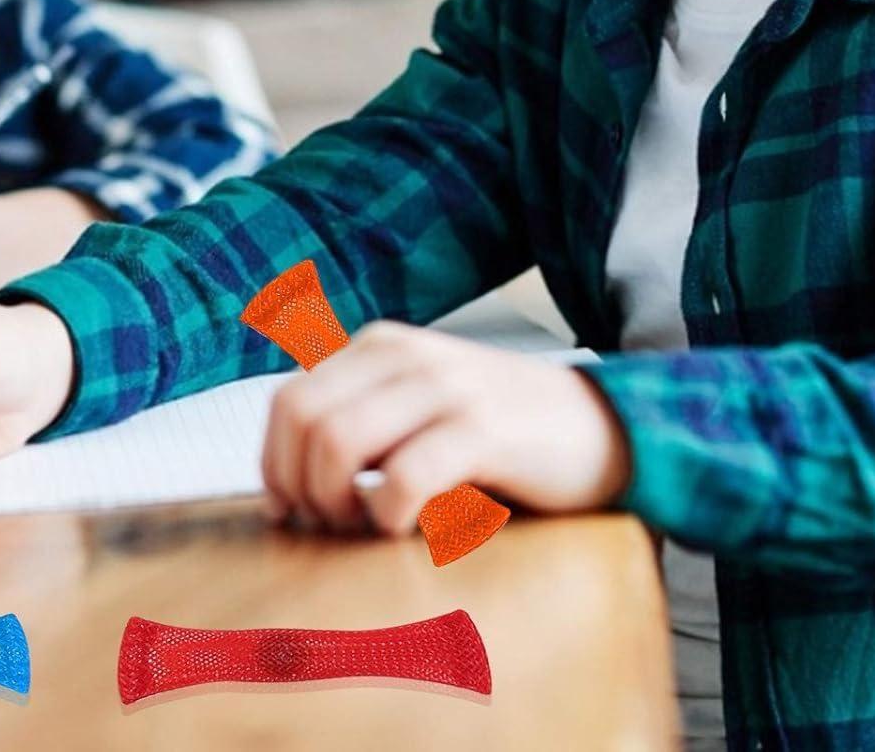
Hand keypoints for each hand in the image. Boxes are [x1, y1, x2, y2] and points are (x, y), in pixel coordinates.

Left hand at [260, 321, 630, 535]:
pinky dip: (385, 514)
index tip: (287, 510)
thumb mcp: (420, 405)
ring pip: (337, 442)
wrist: (602, 426)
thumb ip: (362, 419)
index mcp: (379, 346)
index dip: (273, 463)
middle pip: (301, 420)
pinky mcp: (480, 430)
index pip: (287, 400)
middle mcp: (402, 354)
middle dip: (297, 485)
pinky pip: (402, 477)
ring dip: (333, 502)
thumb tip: (288, 477)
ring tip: (361, 527)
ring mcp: (442, 388)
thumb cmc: (500, 433)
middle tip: (326, 525)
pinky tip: (400, 528)